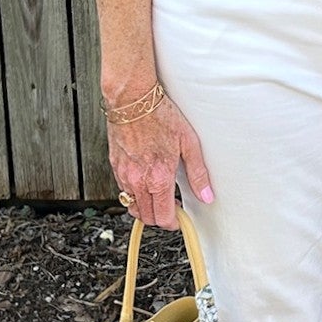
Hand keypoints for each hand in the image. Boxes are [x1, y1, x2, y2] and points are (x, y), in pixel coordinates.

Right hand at [104, 89, 213, 228]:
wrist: (132, 100)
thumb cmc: (160, 115)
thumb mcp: (188, 143)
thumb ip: (197, 173)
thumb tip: (206, 195)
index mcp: (158, 178)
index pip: (163, 217)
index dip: (173, 222)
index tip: (179, 217)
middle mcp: (138, 180)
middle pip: (147, 217)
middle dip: (160, 217)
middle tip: (172, 206)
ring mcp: (124, 175)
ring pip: (132, 206)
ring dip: (146, 207)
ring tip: (158, 195)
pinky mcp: (115, 166)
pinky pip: (123, 190)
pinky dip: (134, 193)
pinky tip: (144, 181)